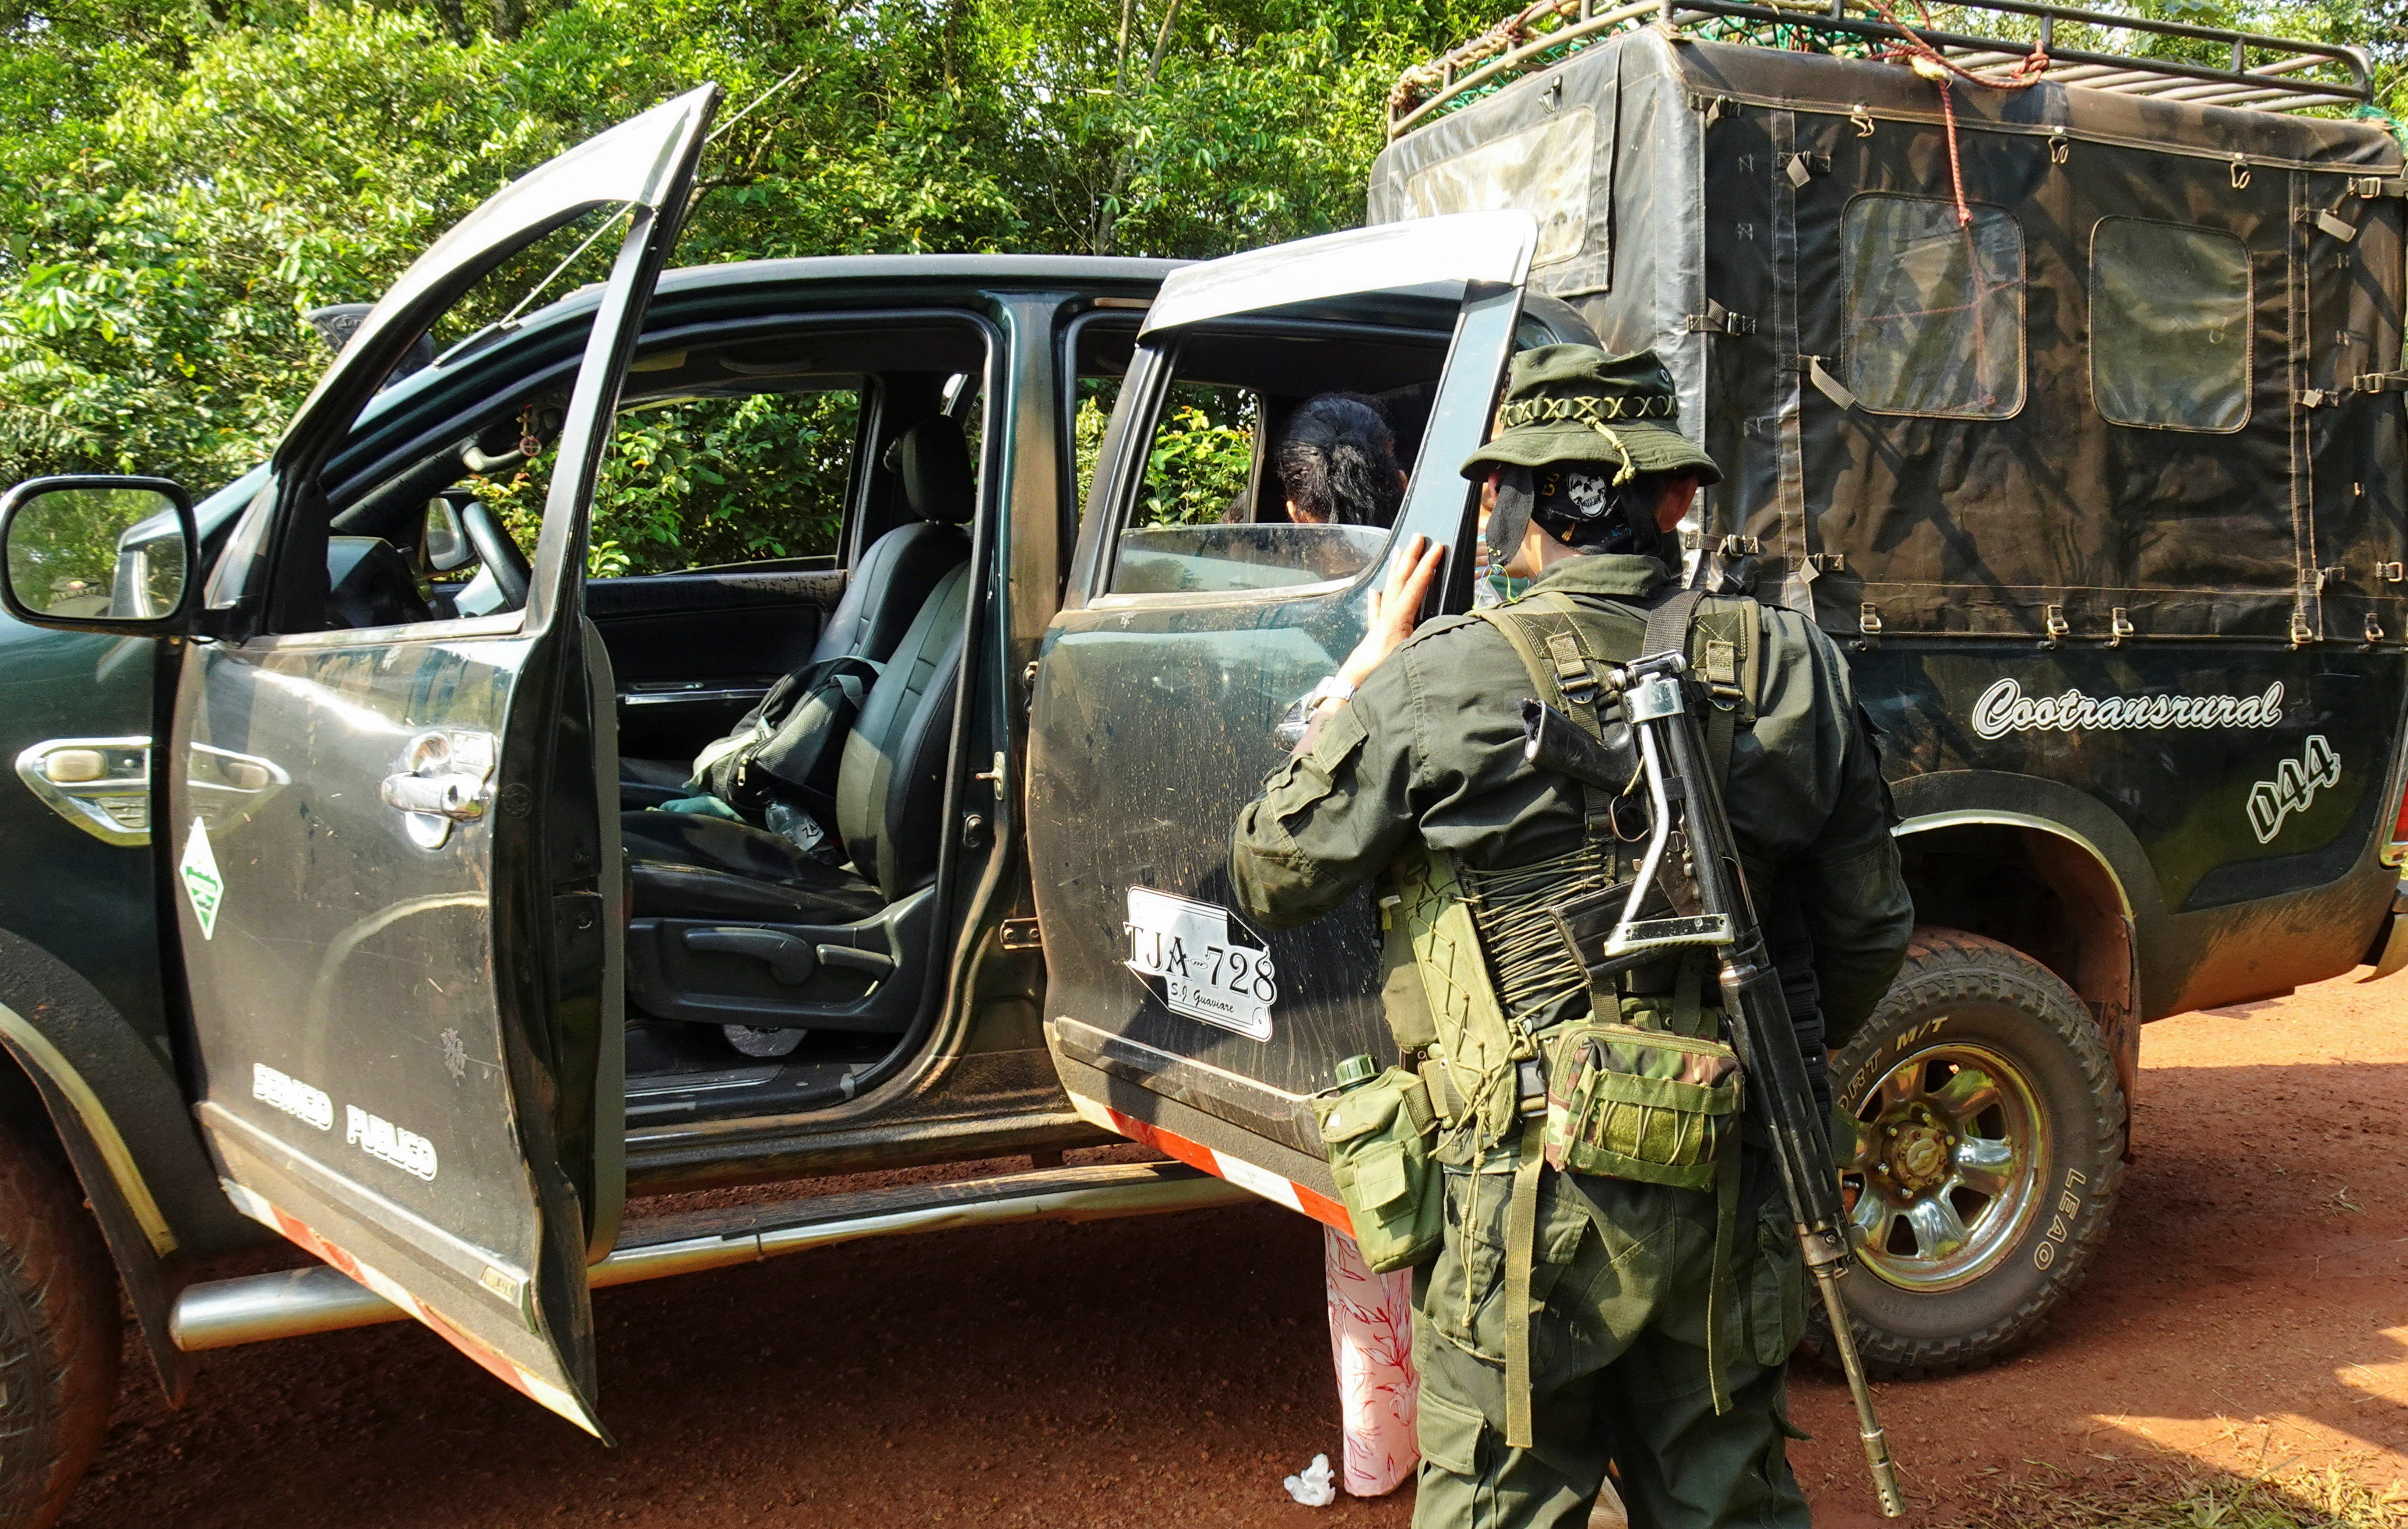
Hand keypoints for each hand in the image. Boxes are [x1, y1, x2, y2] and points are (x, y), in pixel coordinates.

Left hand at [1335, 534, 1443, 692]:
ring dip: (1395, 569)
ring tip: (1398, 551)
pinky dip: (1377, 599)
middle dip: (1410, 557)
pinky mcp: (1374, 636)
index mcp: (1397, 619)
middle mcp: (1387, 617)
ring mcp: (1379, 625)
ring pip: (1389, 589)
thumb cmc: (1380, 676)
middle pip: (1400, 580)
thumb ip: (1426, 641)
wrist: (1353, 690)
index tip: (1437, 547)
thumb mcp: (1409, 659)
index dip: (1427, 566)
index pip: (1415, 586)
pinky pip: (1377, 611)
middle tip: (1418, 536)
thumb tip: (1444, 629)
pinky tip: (1374, 591)